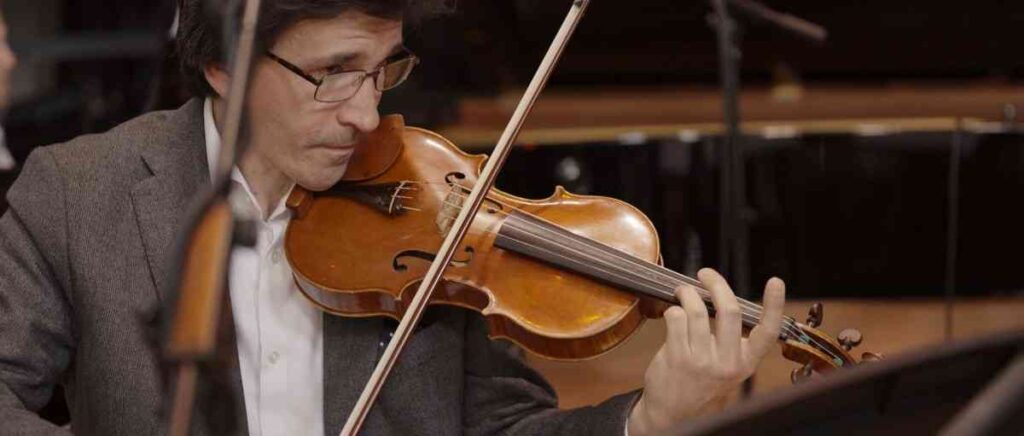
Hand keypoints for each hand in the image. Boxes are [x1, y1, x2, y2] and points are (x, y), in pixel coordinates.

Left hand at [627, 268, 785, 435]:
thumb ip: (730, 338)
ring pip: (697, 310)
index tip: (776, 282)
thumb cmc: (701, 383)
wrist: (675, 414)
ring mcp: (702, 361)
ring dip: (687, 293)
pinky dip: (673, 309)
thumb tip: (719, 297)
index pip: (767, 332)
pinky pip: (676, 318)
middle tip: (705, 274)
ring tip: (683, 292)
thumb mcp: (727, 366)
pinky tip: (673, 314)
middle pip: (729, 310)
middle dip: (716, 284)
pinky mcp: (678, 358)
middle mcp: (728, 362)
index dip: (775, 305)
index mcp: (745, 362)